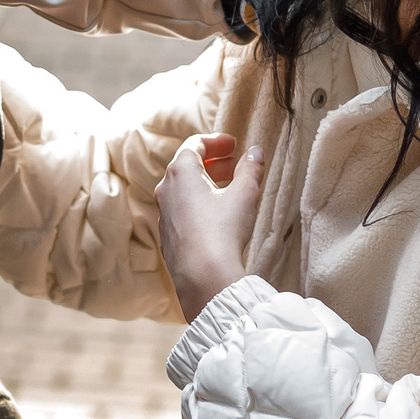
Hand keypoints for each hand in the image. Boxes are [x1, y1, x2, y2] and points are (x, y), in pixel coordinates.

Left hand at [155, 132, 264, 321]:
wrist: (203, 276)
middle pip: (187, 167)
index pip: (194, 145)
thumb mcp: (244, 195)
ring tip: (229, 190)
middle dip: (213, 163)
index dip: (215, 142)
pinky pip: (181, 211)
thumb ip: (250, 169)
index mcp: (180, 173)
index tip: (233, 143)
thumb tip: (256, 152)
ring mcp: (163, 214)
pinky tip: (216, 216)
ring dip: (206, 184)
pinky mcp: (167, 236)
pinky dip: (198, 204)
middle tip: (235, 165)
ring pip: (183, 190)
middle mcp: (165, 190)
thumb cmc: (222, 231)